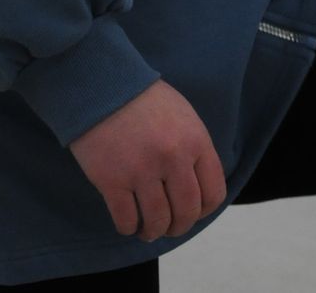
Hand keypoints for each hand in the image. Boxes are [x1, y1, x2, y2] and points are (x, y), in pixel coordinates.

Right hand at [69, 79, 226, 241]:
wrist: (101, 83)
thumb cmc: (142, 98)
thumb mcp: (183, 115)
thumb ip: (194, 148)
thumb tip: (199, 187)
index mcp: (195, 141)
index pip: (213, 193)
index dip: (204, 210)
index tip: (193, 212)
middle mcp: (173, 158)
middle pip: (186, 212)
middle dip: (179, 226)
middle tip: (170, 227)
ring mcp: (142, 171)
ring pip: (158, 221)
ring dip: (154, 231)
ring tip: (148, 229)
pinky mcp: (112, 180)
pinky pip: (127, 220)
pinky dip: (129, 228)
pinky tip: (128, 223)